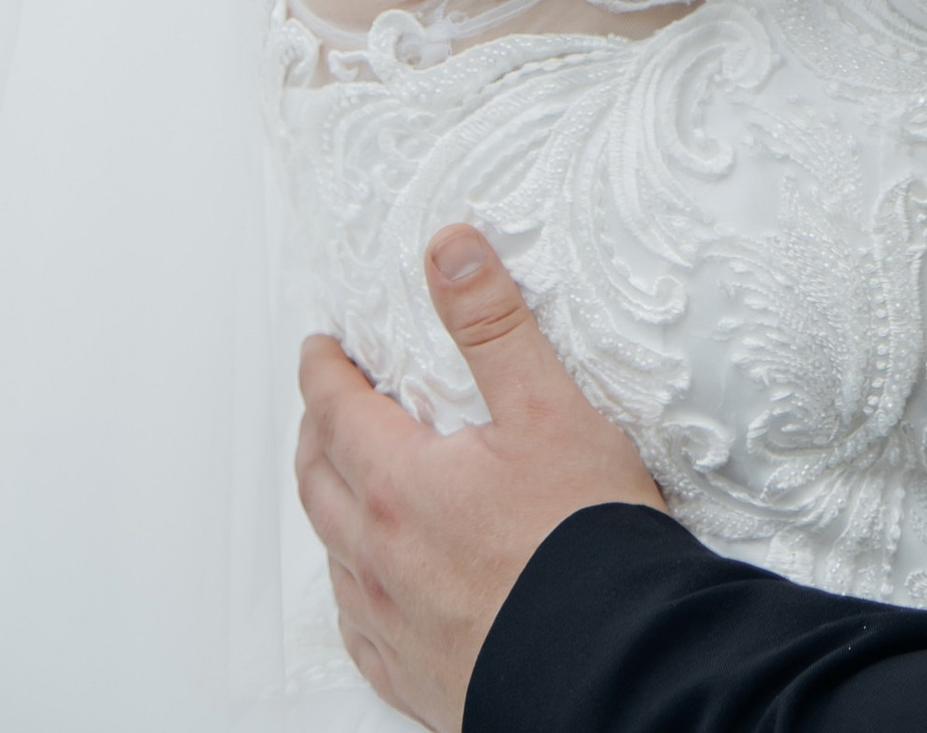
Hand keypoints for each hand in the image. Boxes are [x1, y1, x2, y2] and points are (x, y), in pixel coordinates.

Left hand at [294, 228, 662, 731]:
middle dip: (314, 433)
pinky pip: (360, 630)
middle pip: (318, 482)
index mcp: (399, 483)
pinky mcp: (416, 675)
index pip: (335, 409)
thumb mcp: (547, 408)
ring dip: (330, 508)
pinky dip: (354, 590)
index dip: (323, 370)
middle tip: (324, 406)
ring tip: (344, 485)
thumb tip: (449, 252)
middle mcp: (380, 556)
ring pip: (334, 556)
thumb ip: (493, 325)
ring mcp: (393, 623)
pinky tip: (371, 589)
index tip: (320, 348)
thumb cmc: (582, 542)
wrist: (612, 662)